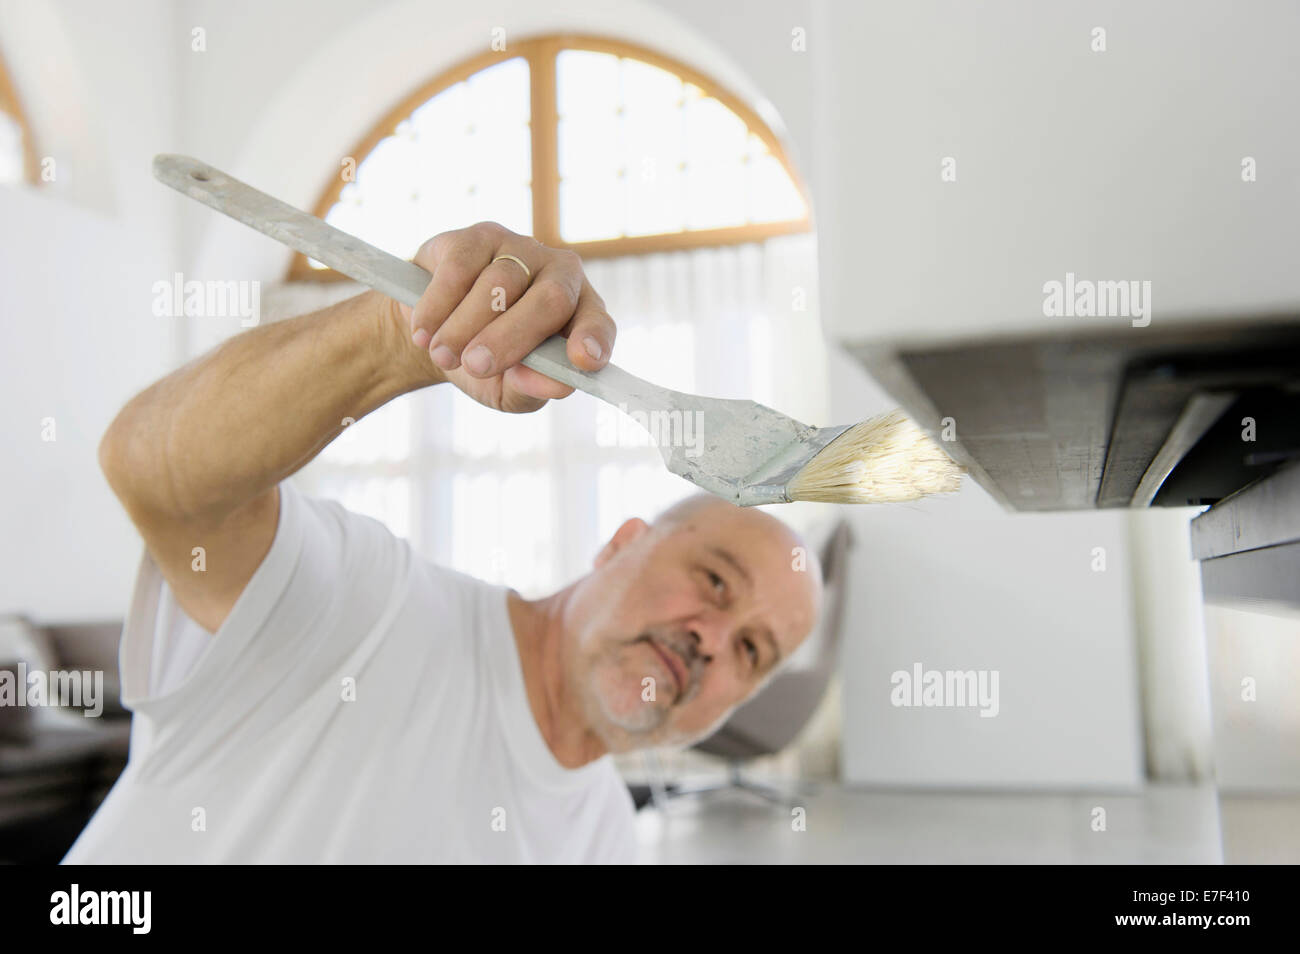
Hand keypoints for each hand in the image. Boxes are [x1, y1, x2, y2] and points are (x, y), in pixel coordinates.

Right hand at [398, 221, 615, 413]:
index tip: (583, 359)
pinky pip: (460, 270)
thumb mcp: (509, 390)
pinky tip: (425, 331)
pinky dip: (438, 306)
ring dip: (464, 328)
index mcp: (580, 315)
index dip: (593, 338)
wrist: (433, 336)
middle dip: (510, 337)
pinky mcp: (478, 237)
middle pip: (550, 299)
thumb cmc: (485, 365)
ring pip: (499, 286)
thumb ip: (533, 388)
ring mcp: (521, 249)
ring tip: (441, 355)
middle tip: (475, 366)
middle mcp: (560, 275)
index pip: (599, 323)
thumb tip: (554, 384)